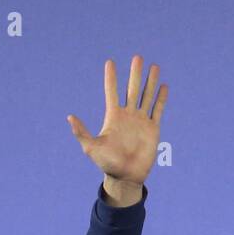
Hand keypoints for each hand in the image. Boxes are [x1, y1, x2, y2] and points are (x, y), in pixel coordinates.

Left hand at [67, 56, 166, 185]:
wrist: (126, 176)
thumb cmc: (106, 164)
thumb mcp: (91, 148)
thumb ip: (82, 132)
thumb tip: (70, 117)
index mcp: (113, 117)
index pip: (111, 92)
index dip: (111, 78)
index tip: (110, 62)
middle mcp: (128, 116)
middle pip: (132, 89)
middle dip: (135, 74)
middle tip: (137, 57)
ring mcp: (141, 121)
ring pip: (146, 96)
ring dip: (150, 81)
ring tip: (154, 66)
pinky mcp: (152, 129)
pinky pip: (157, 110)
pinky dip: (161, 98)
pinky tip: (163, 86)